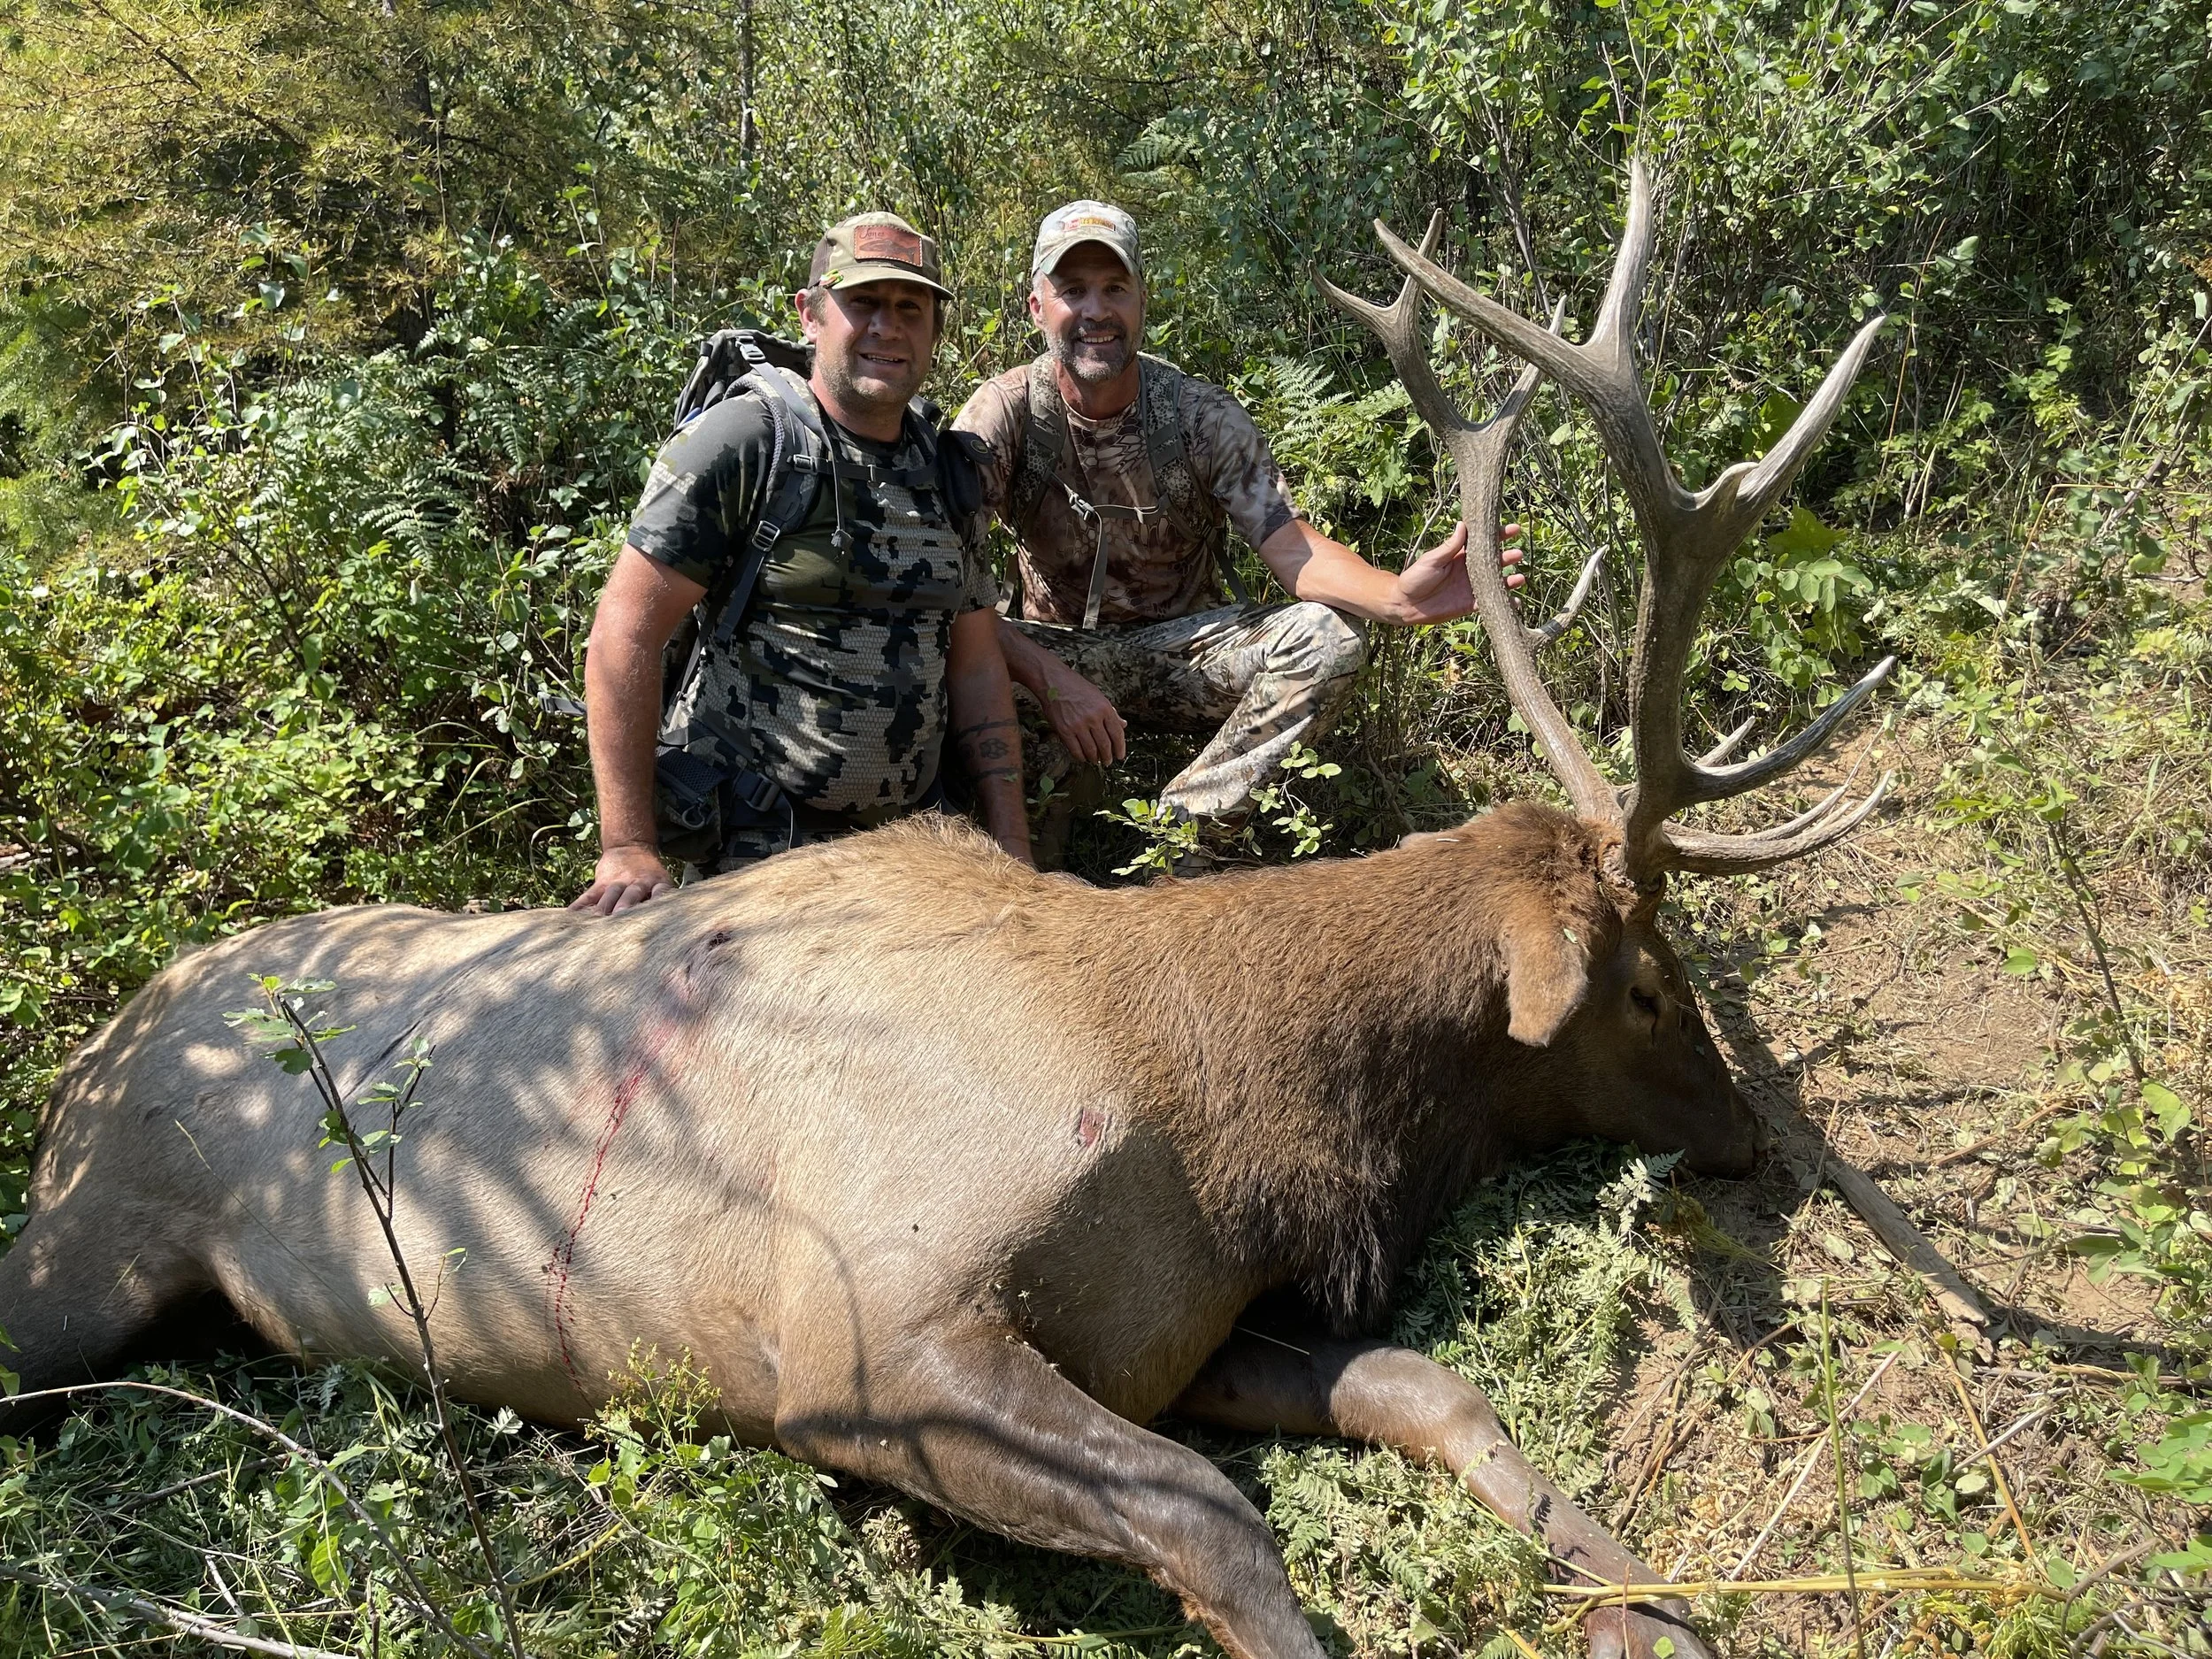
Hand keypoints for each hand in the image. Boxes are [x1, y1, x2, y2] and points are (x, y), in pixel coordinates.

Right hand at [570, 843, 675, 914]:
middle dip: (624, 908)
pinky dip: (580, 907)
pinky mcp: (601, 884)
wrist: (630, 847)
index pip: (659, 893)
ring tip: (595, 922)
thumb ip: (662, 899)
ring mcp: (617, 883)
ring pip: (609, 896)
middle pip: (630, 896)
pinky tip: (570, 918)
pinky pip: (589, 896)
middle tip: (619, 920)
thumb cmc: (650, 875)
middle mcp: (636, 883)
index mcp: (656, 883)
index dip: (658, 902)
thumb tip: (669, 925)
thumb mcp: (662, 882)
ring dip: (602, 909)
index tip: (655, 917)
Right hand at [1040, 660, 1127, 765]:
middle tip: (1108, 762)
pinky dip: (1081, 757)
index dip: (1120, 748)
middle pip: (1105, 745)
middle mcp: (1093, 718)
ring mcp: (1078, 725)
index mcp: (1104, 708)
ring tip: (1096, 761)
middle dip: (1108, 757)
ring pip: (1091, 750)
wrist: (1054, 682)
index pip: (1117, 734)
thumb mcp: (1099, 696)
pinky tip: (1083, 757)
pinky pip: (1075, 750)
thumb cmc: (1077, 687)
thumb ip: (1111, 713)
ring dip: (1095, 758)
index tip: (1119, 755)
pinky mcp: (1065, 731)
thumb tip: (1123, 725)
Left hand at [1391, 522, 1524, 625]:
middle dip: (1508, 557)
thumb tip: (1463, 524)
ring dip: (1510, 580)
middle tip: (1518, 554)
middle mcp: (1470, 570)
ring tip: (1520, 578)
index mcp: (1461, 555)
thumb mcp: (1432, 559)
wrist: (1405, 604)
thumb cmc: (1416, 577)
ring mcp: (1472, 587)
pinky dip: (1504, 603)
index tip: (1513, 529)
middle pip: (1494, 561)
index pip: (1484, 542)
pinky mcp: (1471, 604)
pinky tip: (1515, 602)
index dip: (1500, 535)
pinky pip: (1490, 602)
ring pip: (1496, 582)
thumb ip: (1450, 546)